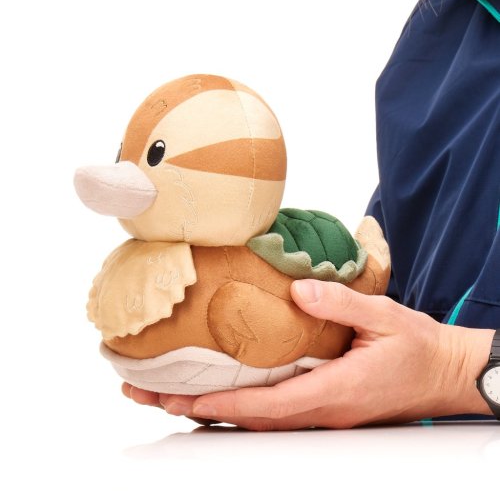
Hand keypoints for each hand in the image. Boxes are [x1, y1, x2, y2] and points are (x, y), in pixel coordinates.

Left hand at [123, 280, 493, 429]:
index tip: (184, 399)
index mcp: (333, 391)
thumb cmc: (415, 349)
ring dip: (210, 410)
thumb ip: (341, 305)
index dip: (224, 406)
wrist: (441, 373)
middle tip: (151, 394)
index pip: (268, 406)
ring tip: (167, 395)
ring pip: (255, 420)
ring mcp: (319, 413)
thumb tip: (298, 292)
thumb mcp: (385, 318)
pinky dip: (235, 408)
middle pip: (249, 419)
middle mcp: (320, 410)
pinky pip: (270, 413)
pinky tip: (215, 398)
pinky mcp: (320, 405)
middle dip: (198, 409)